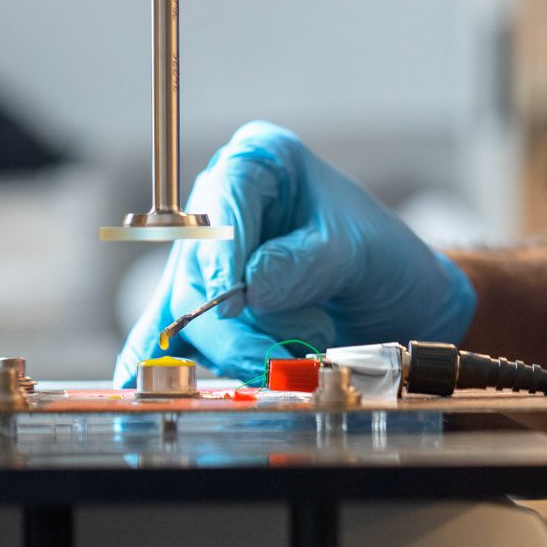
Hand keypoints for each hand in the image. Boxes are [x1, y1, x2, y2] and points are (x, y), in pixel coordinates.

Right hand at [114, 121, 476, 384]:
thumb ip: (305, 263)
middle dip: (239, 323)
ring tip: (299, 356)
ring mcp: (206, 256)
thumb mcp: (356, 249)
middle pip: (199, 262)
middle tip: (280, 357)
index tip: (230, 296)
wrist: (391, 298)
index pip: (226, 191)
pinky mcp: (200, 304)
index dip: (223, 246)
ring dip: (240, 348)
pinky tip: (155, 384)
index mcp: (261, 162)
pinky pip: (166, 332)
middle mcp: (222, 204)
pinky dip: (172, 362)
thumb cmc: (379, 255)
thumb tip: (249, 286)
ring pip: (188, 309)